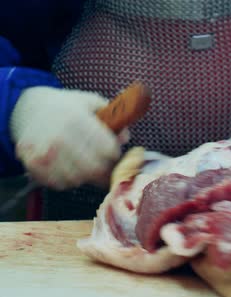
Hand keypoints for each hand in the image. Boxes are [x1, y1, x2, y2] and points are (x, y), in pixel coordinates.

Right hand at [10, 87, 124, 189]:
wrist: (29, 108)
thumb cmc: (67, 107)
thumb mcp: (92, 103)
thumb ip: (113, 118)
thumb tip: (125, 138)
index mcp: (76, 119)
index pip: (108, 148)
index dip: (115, 153)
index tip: (113, 152)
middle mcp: (59, 137)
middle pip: (94, 167)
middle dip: (103, 168)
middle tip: (104, 165)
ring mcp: (44, 152)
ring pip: (78, 179)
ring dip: (86, 176)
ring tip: (85, 165)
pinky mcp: (33, 164)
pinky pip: (59, 183)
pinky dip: (68, 181)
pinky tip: (69, 169)